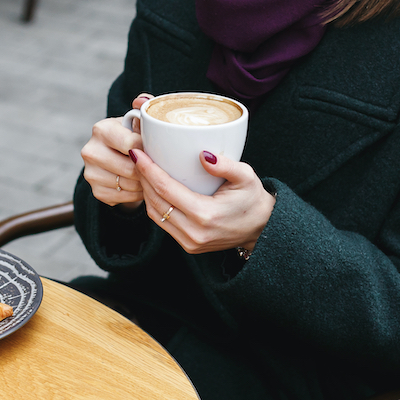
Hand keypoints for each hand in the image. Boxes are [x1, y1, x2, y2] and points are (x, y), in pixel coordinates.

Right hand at [81, 94, 151, 208]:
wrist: (117, 155)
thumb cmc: (132, 135)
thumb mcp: (138, 121)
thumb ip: (144, 109)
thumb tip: (143, 100)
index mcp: (101, 129)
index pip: (130, 144)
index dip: (149, 149)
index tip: (158, 149)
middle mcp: (90, 150)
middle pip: (130, 168)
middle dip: (148, 169)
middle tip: (160, 166)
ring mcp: (90, 173)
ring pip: (128, 185)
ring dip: (145, 183)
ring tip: (152, 175)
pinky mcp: (96, 191)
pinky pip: (124, 198)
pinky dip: (137, 194)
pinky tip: (141, 185)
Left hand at [130, 147, 274, 254]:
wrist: (262, 229)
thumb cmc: (253, 200)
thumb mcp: (246, 177)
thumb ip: (226, 165)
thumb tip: (202, 154)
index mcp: (205, 215)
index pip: (166, 189)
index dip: (148, 170)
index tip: (138, 153)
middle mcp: (193, 232)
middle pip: (155, 201)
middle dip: (142, 178)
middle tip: (137, 156)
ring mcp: (189, 242)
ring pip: (155, 214)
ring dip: (146, 191)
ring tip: (142, 170)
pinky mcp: (188, 245)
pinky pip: (162, 223)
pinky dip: (155, 204)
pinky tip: (153, 187)